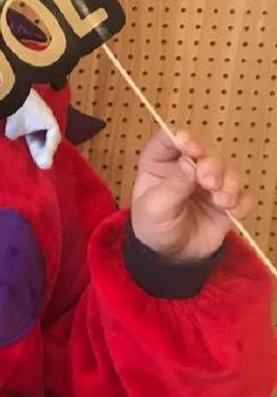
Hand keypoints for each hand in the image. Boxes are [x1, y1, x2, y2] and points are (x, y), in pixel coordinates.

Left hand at [131, 129, 249, 261]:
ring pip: (227, 170)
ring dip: (228, 183)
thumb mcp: (154, 208)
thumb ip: (172, 185)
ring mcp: (208, 183)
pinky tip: (232, 212)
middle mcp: (185, 168)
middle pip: (204, 152)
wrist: (171, 257)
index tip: (190, 147)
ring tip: (221, 201)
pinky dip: (241, 201)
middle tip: (208, 181)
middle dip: (211, 164)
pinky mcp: (226, 201)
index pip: (169, 140)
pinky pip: (242, 194)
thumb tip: (189, 162)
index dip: (182, 138)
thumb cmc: (153, 227)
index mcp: (159, 163)